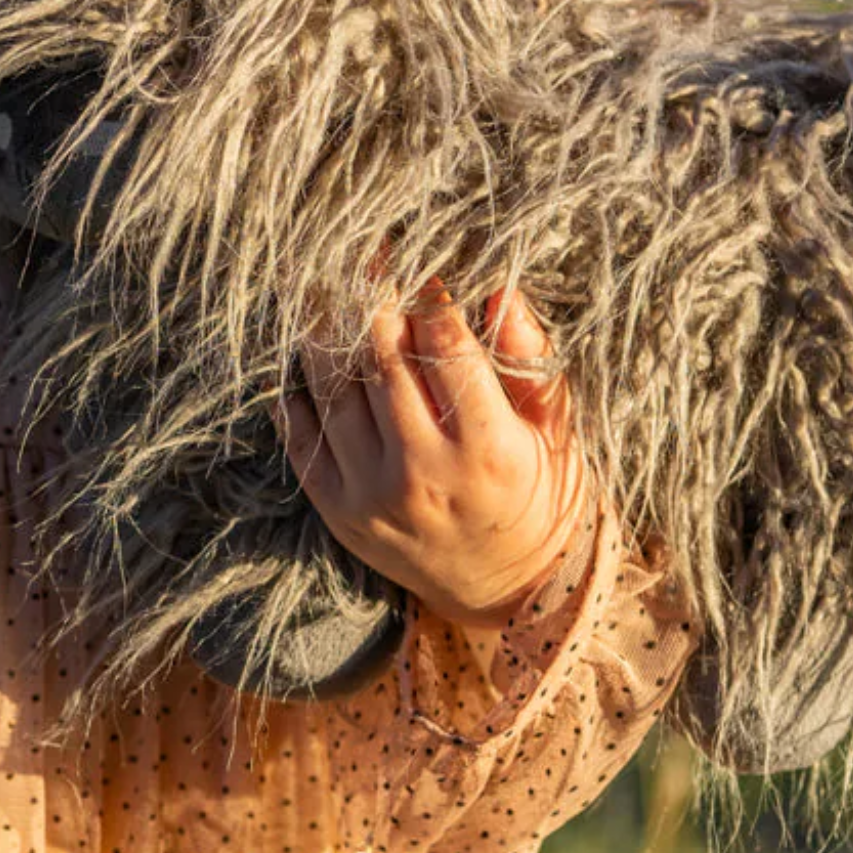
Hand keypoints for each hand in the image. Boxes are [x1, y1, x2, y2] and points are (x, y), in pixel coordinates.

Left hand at [278, 282, 590, 633]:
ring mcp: (374, 496)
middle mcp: (424, 472)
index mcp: (487, 447)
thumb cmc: (540, 494)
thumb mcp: (555, 429)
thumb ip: (528, 358)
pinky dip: (297, 391)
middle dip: (367, 296)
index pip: (445, 346)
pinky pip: (303, 438)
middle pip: (380, 359)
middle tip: (358, 258)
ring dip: (323, 331)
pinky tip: (305, 355)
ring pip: (333, 390)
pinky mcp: (339, 514)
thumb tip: (498, 290)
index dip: (428, 294)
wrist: (510, 593)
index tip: (418, 263)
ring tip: (322, 290)